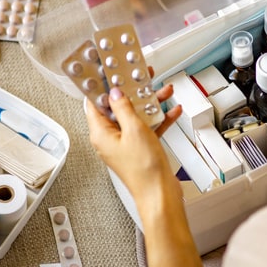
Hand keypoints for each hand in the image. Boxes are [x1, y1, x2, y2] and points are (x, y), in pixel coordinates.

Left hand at [85, 78, 181, 199]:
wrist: (160, 194)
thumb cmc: (144, 171)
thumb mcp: (134, 129)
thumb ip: (123, 108)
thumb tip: (115, 93)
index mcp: (101, 134)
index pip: (95, 103)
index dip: (102, 86)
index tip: (109, 72)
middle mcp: (111, 139)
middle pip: (117, 107)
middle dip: (132, 91)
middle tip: (140, 76)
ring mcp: (126, 144)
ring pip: (135, 116)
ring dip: (149, 103)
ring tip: (163, 90)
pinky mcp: (141, 149)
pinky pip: (148, 129)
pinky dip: (159, 119)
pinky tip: (172, 111)